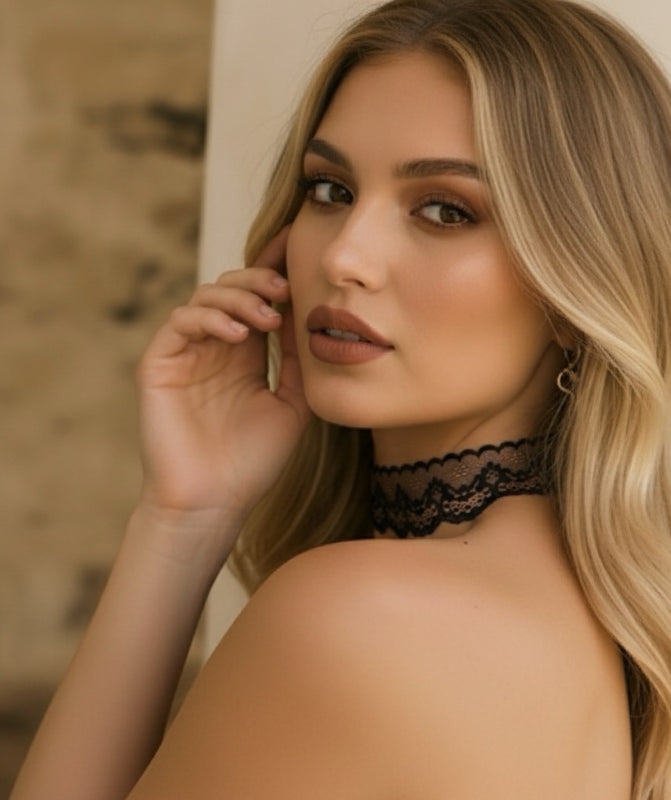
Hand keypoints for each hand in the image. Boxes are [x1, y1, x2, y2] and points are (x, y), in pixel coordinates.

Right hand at [136, 227, 309, 537]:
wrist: (216, 501)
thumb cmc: (255, 461)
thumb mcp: (292, 404)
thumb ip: (297, 361)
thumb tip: (311, 316)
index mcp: (245, 354)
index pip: (257, 300)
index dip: (274, 271)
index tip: (298, 248)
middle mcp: (214, 348)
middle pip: (232, 288)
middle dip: (259, 279)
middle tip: (286, 287)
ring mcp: (186, 354)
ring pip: (205, 296)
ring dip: (238, 297)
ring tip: (267, 317)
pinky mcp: (159, 364)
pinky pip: (180, 322)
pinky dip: (208, 318)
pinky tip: (237, 334)